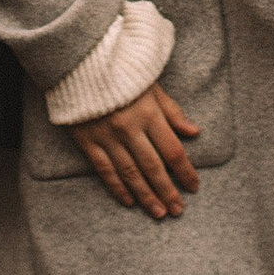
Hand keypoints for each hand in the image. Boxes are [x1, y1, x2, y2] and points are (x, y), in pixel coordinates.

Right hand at [73, 83, 201, 218]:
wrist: (79, 61)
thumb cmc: (121, 71)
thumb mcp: (151, 85)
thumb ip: (172, 111)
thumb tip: (194, 132)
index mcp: (148, 112)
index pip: (173, 150)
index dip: (186, 172)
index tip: (194, 187)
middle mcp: (129, 128)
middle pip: (153, 167)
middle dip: (168, 191)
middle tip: (178, 210)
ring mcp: (106, 136)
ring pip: (130, 173)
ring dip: (146, 196)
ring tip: (158, 212)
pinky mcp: (86, 140)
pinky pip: (105, 170)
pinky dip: (117, 188)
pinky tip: (129, 201)